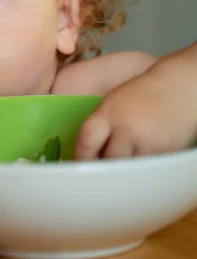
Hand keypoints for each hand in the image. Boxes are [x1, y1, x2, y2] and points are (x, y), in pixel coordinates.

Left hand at [75, 43, 196, 159]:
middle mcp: (126, 127)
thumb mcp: (115, 102)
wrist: (180, 88)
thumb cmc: (144, 94)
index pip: (86, 140)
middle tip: (101, 170)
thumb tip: (89, 152)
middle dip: (103, 165)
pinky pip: (145, 167)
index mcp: (110, 111)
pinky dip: (140, 166)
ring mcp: (146, 141)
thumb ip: (101, 124)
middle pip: (107, 160)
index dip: (80, 156)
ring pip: (127, 167)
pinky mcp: (164, 152)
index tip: (79, 164)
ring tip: (123, 162)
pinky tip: (141, 157)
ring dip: (123, 168)